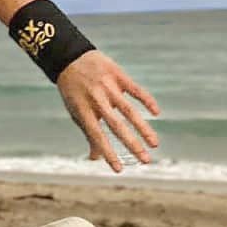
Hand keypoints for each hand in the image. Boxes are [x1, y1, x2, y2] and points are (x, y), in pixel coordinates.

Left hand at [56, 50, 160, 173]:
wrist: (70, 56)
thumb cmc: (74, 90)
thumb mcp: (75, 111)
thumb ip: (88, 133)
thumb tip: (95, 158)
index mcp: (83, 110)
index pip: (97, 136)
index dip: (107, 153)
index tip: (119, 169)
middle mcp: (96, 99)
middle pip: (116, 125)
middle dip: (132, 144)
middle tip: (146, 161)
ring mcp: (107, 86)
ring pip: (129, 110)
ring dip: (143, 128)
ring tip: (155, 144)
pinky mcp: (117, 74)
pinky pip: (135, 89)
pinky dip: (146, 100)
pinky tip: (156, 112)